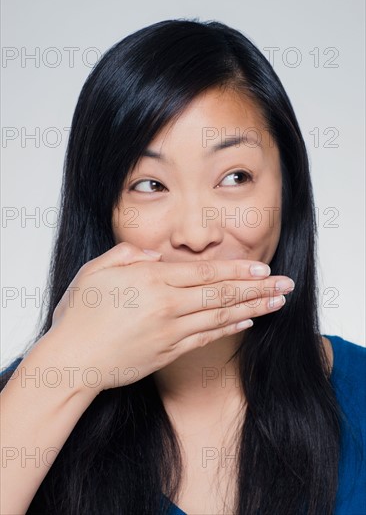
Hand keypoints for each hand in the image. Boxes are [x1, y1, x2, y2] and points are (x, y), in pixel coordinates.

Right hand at [46, 242, 293, 395]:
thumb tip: (155, 256)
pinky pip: (206, 338)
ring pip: (220, 316)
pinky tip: (248, 321)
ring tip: (278, 302)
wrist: (72, 361)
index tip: (263, 269)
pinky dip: (230, 329)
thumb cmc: (80, 313)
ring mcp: (170, 331)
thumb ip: (128, 255)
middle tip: (286, 284)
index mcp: (151, 280)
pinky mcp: (168, 352)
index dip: (238, 270)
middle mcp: (167, 305)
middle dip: (257, 288)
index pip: (205, 272)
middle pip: (221, 293)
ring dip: (253, 308)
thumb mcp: (96, 270)